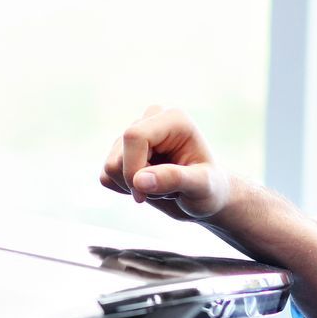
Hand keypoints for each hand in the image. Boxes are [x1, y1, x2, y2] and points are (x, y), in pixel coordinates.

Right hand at [100, 105, 234, 221]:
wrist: (205, 198)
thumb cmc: (210, 190)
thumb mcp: (201, 187)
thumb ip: (174, 179)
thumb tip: (138, 180)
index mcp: (173, 119)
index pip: (134, 136)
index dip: (134, 168)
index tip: (146, 193)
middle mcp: (151, 120)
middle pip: (118, 155)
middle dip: (137, 182)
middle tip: (168, 190)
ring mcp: (134, 135)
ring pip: (110, 167)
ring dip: (134, 187)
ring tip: (162, 187)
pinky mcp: (123, 152)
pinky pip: (106, 176)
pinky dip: (125, 189)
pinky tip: (149, 187)